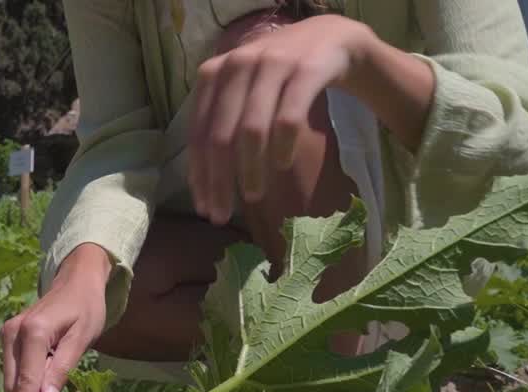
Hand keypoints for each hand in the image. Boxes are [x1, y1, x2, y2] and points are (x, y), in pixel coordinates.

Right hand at [2, 244, 111, 391]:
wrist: (75, 281)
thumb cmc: (85, 309)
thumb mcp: (82, 339)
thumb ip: (62, 368)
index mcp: (34, 333)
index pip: (26, 382)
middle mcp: (13, 333)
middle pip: (15, 385)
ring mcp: (7, 334)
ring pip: (12, 379)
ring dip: (29, 388)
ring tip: (55, 369)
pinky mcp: (7, 336)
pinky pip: (13, 369)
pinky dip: (27, 377)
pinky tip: (45, 364)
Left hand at [188, 14, 377, 225]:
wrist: (329, 40)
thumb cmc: (277, 78)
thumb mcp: (241, 94)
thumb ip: (221, 126)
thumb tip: (205, 186)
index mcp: (213, 74)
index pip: (199, 133)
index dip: (199, 175)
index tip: (204, 208)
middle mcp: (237, 65)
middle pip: (220, 136)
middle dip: (219, 182)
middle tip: (223, 215)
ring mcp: (271, 65)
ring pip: (251, 130)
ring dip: (250, 170)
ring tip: (252, 196)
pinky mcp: (305, 70)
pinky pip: (288, 119)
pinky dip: (282, 148)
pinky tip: (282, 166)